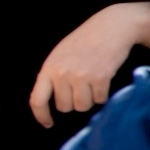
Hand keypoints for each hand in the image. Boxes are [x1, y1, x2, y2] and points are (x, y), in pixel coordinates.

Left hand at [29, 2, 149, 128]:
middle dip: (74, 102)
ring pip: (82, 106)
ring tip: (93, 84)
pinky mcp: (100, 77)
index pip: (37, 100)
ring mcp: (81, 76)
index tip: (48, 123)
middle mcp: (63, 73)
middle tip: (81, 89)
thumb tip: (49, 100)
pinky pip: (100, 99)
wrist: (112, 26)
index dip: (42, 116)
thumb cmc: (86, 40)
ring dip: (90, 100)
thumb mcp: (61, 54)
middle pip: (65, 107)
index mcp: (49, 68)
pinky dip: (103, 94)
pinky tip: (104, 80)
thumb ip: (53, 75)